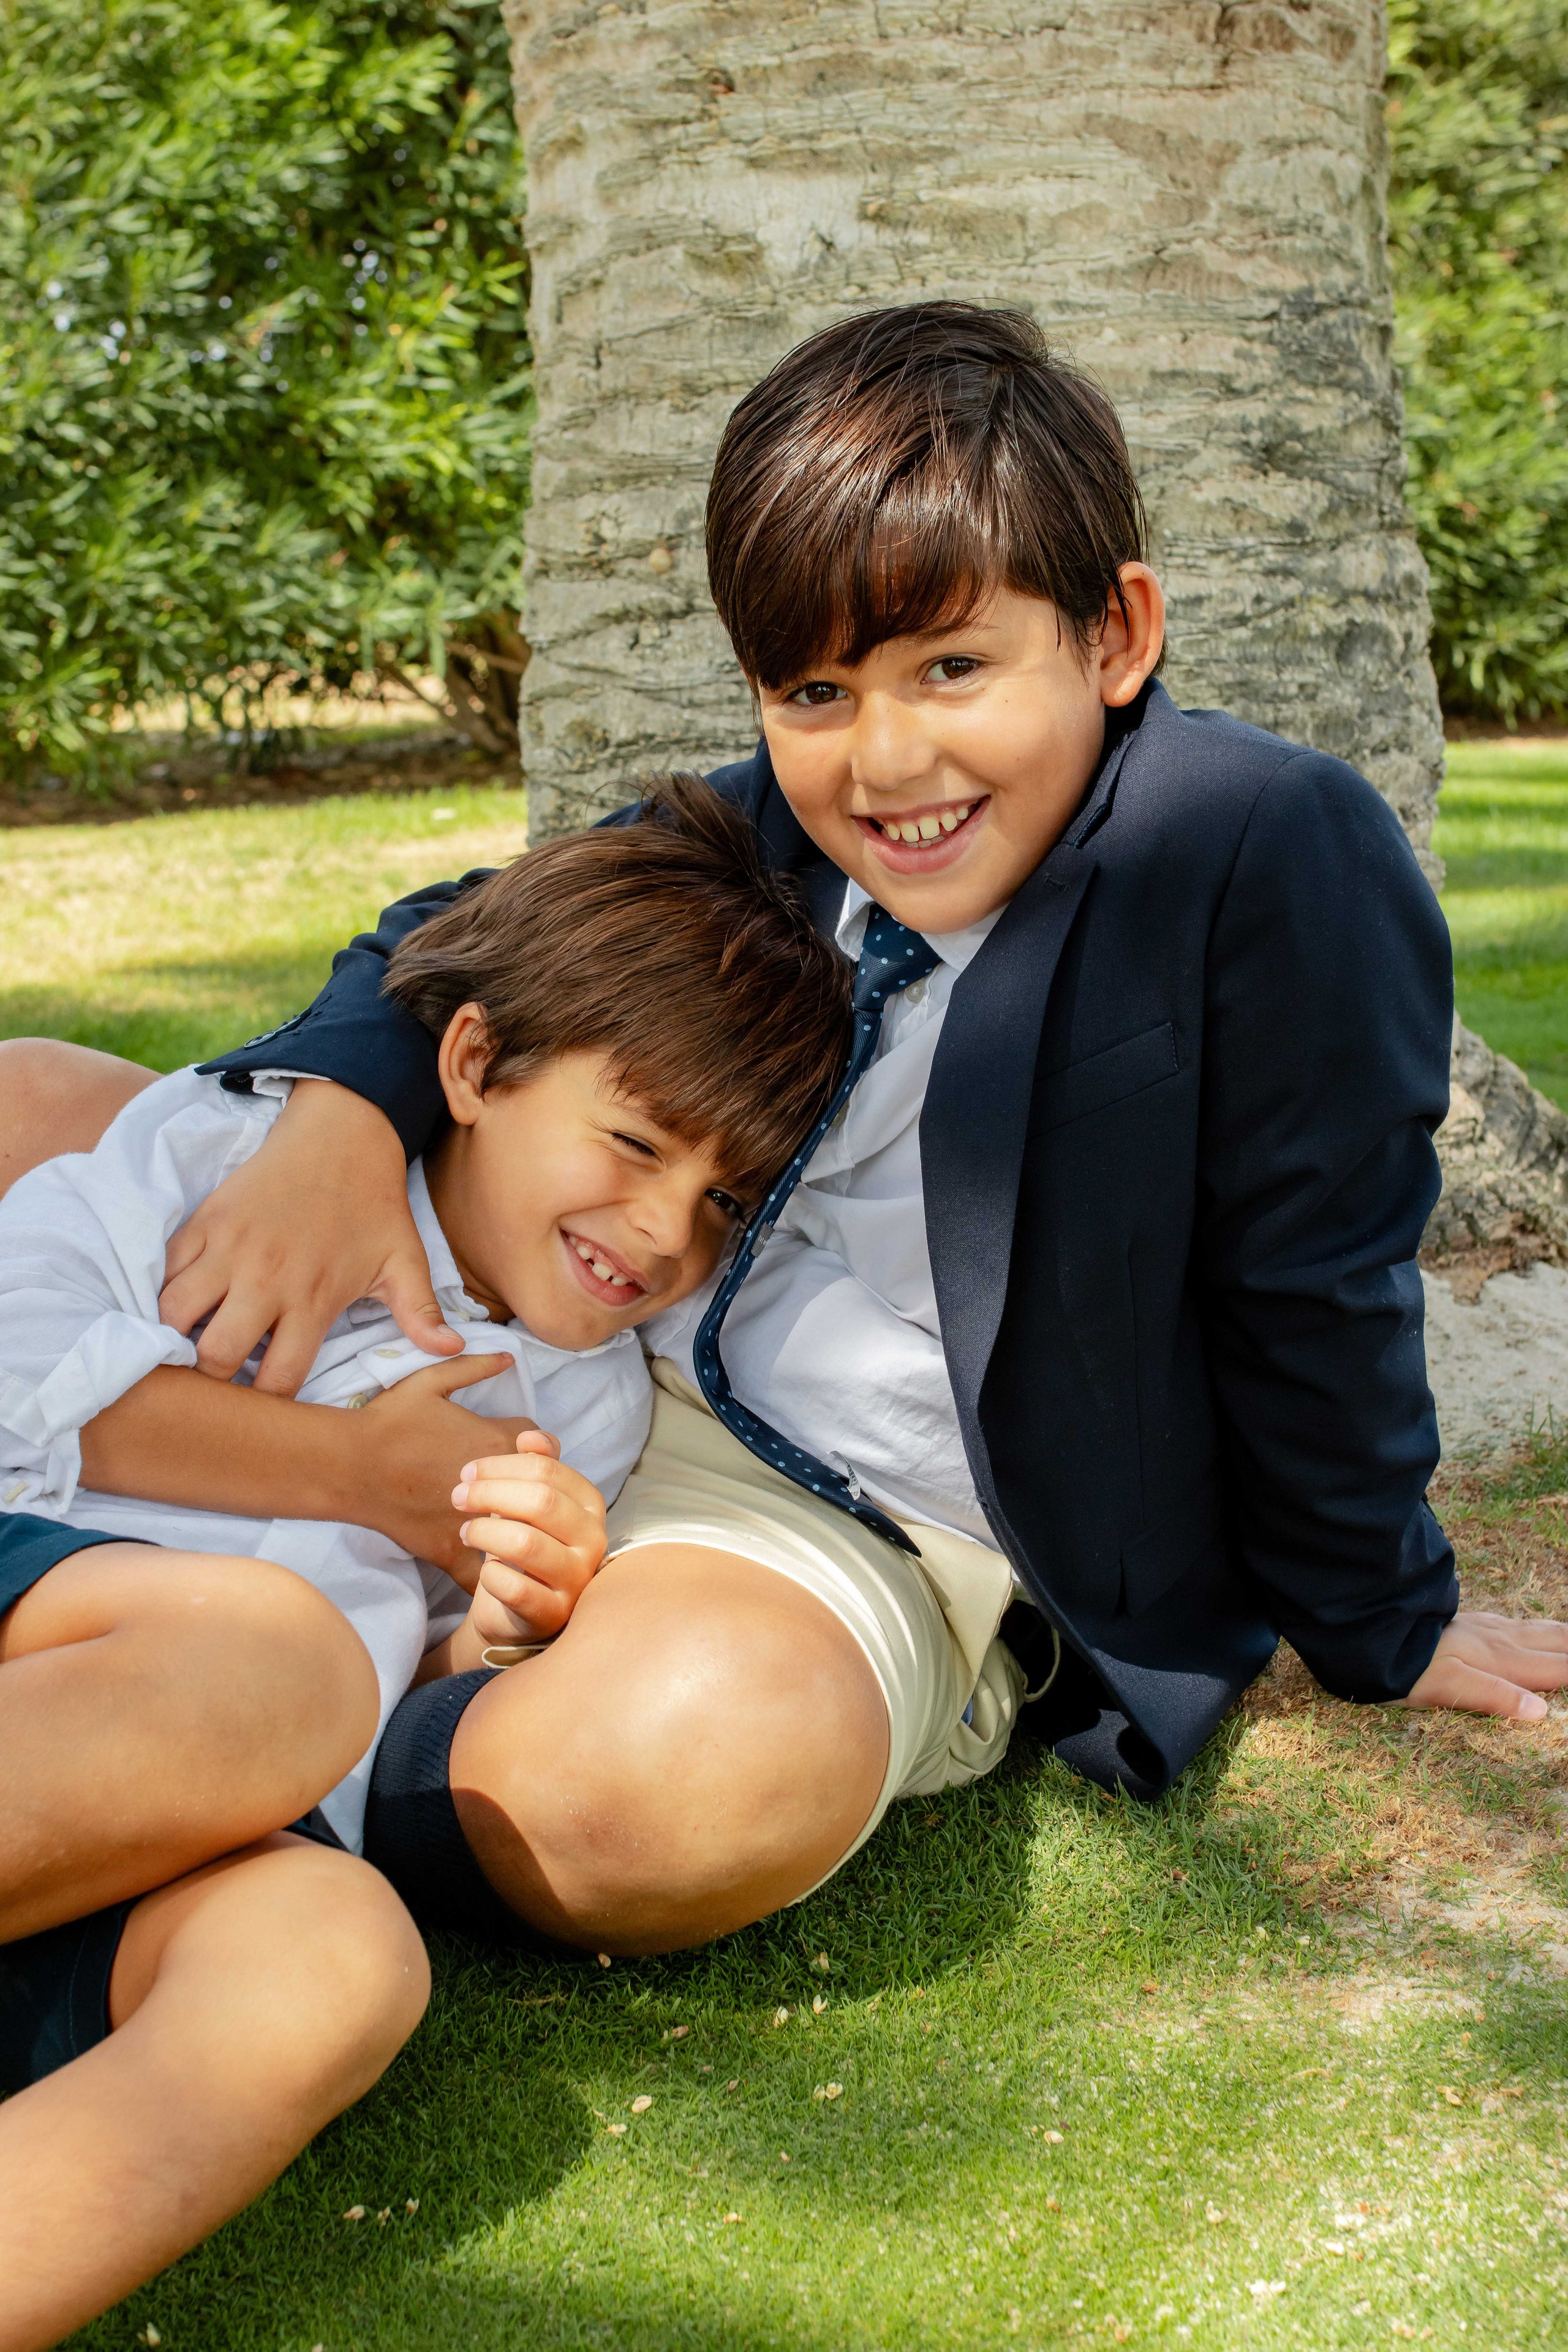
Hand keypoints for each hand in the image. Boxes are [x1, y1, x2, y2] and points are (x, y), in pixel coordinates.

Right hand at [158, 1079, 464, 1395]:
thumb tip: (451, 1351)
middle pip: (216, 1355)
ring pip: (174, 1314)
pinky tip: (181, 1305)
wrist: (341, 1132)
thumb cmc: (374, 1203)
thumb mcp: (405, 1259)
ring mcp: (228, 1249)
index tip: (268, 1402)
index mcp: (313, 1297)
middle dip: (214, 1379)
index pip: (278, 1378)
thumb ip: (420, 1312)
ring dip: (178, 1336)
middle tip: (220, 1379)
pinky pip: (163, 1270)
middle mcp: (265, 1278)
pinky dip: (163, 1292)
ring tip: (193, 1343)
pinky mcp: (204, 1221)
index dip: (270, 1402)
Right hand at [352, 1356, 538, 1585]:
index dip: (533, 1446)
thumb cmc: (389, 1420)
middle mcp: (498, 1484)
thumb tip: (508, 1356)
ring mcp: (477, 1520)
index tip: (516, 1449)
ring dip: (523, 1531)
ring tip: (510, 1527)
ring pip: (525, 1534)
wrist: (349, 1464)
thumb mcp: (431, 1380)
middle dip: (535, 1490)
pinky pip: (487, 1576)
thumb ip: (473, 1366)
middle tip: (514, 1488)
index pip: (545, 1444)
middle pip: (544, 1491)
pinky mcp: (452, 1551)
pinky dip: (494, 1578)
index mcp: (498, 1439)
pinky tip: (495, 1574)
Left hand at [452, 1430, 608, 1641]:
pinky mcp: (554, 1614)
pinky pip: (515, 1588)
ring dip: (485, 1532)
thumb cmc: (522, 1546)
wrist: (513, 1611)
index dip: (501, 1466)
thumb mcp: (528, 1501)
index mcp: (589, 1505)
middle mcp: (593, 1540)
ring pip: (526, 1543)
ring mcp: (577, 1580)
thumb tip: (529, 1435)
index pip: (547, 1470)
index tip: (467, 1472)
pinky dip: (490, 1576)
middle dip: (489, 1493)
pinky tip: (483, 1571)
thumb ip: (535, 1466)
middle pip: (540, 1501)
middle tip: (457, 1497)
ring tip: (465, 1532)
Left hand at [1402, 1609, 1567, 1721]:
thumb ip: (1495, 1696)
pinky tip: (1539, 1632)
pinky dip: (1544, 1631)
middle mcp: (1503, 1639)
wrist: (1378, 1628)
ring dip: (1565, 1637)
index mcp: (1503, 1660)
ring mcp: (1490, 1627)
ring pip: (1542, 1630)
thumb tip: (1541, 1711)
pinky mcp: (1476, 1622)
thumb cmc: (1411, 1665)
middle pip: (1558, 1641)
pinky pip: (1522, 1624)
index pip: (1560, 1668)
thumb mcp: (1449, 1686)